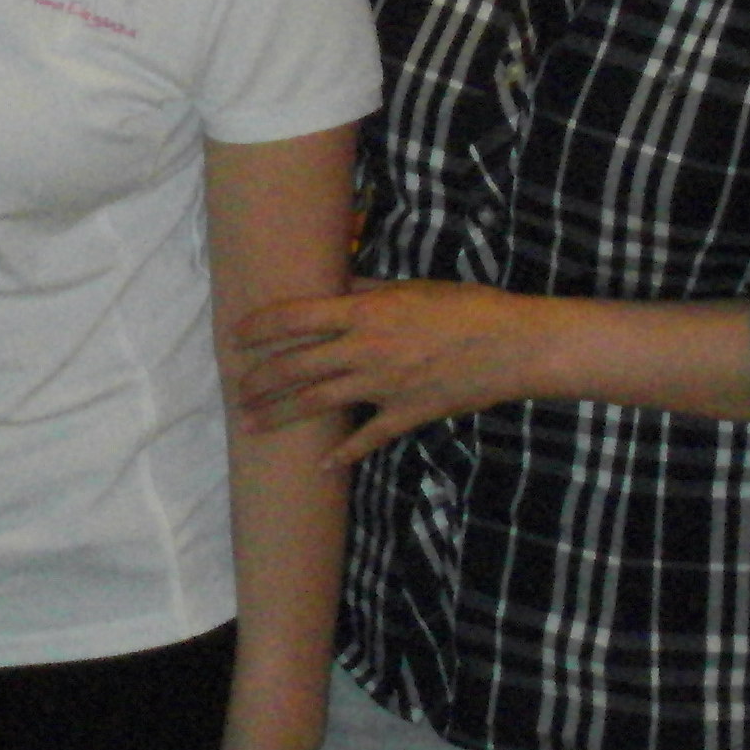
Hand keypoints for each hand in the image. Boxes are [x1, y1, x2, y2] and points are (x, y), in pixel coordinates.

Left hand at [233, 280, 541, 462]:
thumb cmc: (466, 306)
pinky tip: (322, 464)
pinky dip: (343, 453)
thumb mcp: (412, 286)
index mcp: (365, 311)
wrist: (512, 345)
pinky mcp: (406, 414)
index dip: (260, 327)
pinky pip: (367, 437)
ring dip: (280, 414)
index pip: (296, 318)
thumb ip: (369, 288)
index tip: (237, 336)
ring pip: (317, 402)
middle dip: (260, 379)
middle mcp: (365, 349)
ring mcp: (383, 386)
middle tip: (236, 389)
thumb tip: (339, 284)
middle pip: (296, 366)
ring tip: (251, 421)